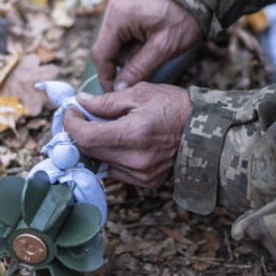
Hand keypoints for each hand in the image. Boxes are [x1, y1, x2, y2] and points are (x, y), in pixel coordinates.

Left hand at [63, 83, 191, 188]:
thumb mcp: (140, 93)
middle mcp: (136, 159)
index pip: (87, 137)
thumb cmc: (174, 106)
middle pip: (91, 150)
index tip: (71, 112)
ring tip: (106, 128)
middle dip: (81, 133)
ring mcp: (141, 174)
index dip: (72, 124)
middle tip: (83, 117)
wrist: (204, 129)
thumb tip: (81, 102)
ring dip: (97, 145)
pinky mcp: (146, 182)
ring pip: (102, 162)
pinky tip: (122, 143)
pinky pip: (117, 171)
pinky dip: (113, 156)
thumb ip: (106, 101)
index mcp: (134, 134)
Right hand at [92, 0, 202, 91]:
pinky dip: (133, 46)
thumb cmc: (184, 17)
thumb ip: (138, 69)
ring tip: (153, 56)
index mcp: (119, 16)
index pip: (101, 54)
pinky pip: (122, 35)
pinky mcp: (127, 10)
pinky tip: (150, 46)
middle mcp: (113, 9)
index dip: (107, 77)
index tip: (117, 93)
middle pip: (107, 49)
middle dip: (122, 65)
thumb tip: (119, 88)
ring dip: (129, 56)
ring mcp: (119, 8)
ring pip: (115, 44)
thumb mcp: (163, 48)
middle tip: (141, 76)